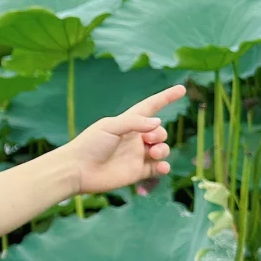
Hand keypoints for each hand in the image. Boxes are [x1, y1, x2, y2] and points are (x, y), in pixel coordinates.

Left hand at [64, 84, 185, 194]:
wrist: (78, 170)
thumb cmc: (90, 144)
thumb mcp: (110, 126)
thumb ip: (135, 122)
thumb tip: (158, 122)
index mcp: (127, 123)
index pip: (151, 107)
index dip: (165, 98)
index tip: (182, 89)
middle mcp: (135, 138)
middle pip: (160, 131)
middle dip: (160, 133)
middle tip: (148, 139)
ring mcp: (137, 155)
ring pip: (162, 149)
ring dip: (163, 149)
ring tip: (153, 153)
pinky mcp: (138, 172)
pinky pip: (158, 168)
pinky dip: (164, 166)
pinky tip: (161, 167)